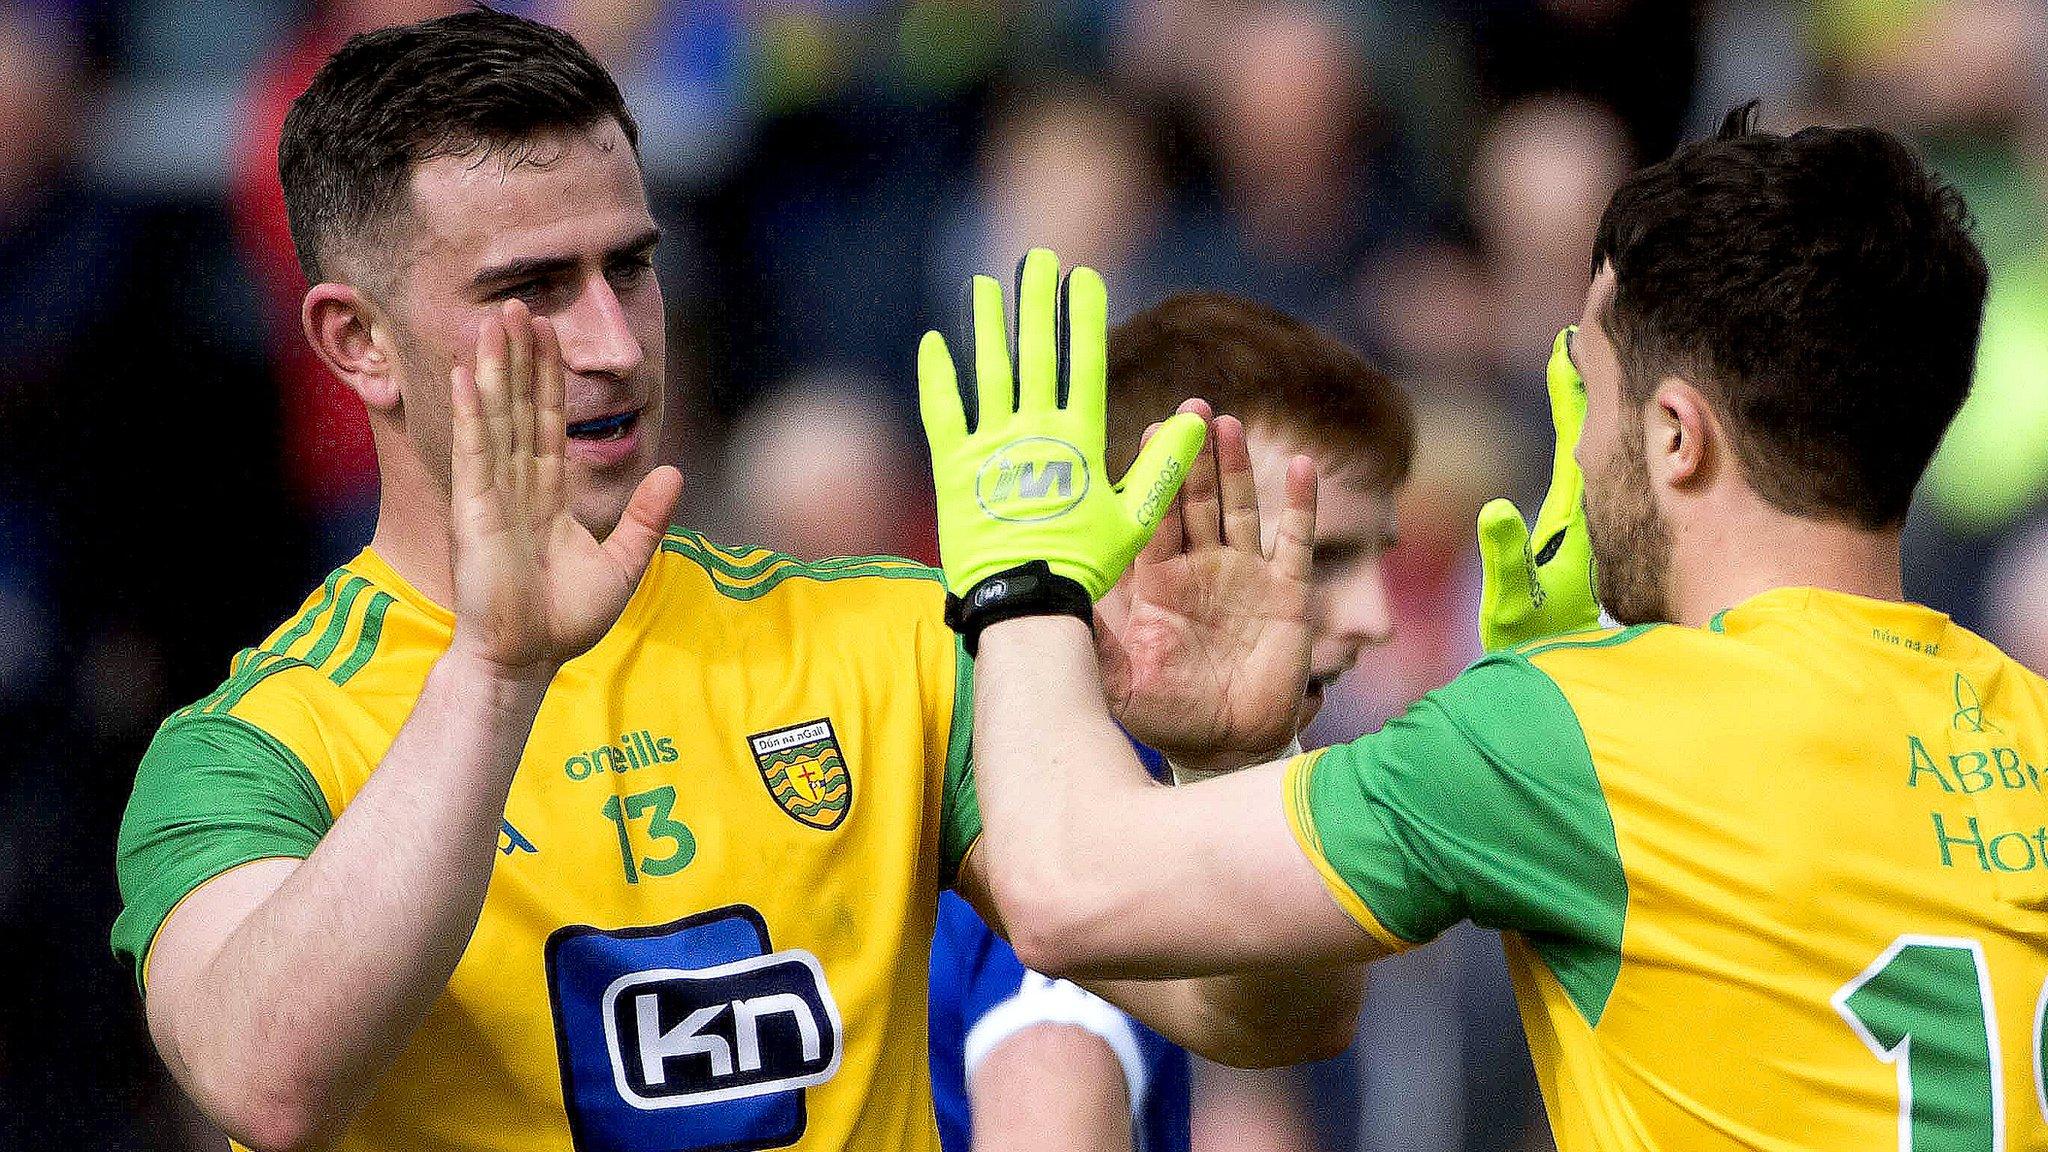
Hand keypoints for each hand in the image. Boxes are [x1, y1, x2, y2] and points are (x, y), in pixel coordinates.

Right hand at [447, 299, 682, 676]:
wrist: (526, 660)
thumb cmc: (565, 620)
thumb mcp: (623, 564)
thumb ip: (648, 517)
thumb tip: (675, 471)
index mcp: (546, 495)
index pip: (549, 423)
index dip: (549, 378)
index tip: (549, 333)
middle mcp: (515, 486)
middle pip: (519, 408)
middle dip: (519, 358)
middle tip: (517, 306)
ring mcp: (492, 495)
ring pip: (495, 418)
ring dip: (492, 369)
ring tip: (491, 322)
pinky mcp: (474, 511)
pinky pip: (474, 451)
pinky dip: (471, 412)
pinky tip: (463, 374)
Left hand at [917, 248, 1206, 599]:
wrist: (1023, 603)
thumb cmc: (1083, 566)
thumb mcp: (1134, 519)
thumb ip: (1163, 466)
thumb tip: (1195, 415)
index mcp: (1077, 440)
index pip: (1082, 363)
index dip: (1083, 316)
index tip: (1083, 277)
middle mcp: (1032, 432)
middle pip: (1034, 354)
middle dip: (1036, 302)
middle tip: (1036, 259)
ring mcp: (989, 447)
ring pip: (987, 372)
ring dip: (986, 325)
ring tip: (984, 284)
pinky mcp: (952, 469)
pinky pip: (941, 411)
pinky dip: (937, 375)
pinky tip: (932, 341)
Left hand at [1097, 402, 1318, 774]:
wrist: (1225, 748)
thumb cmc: (1165, 714)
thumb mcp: (1117, 681)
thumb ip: (1090, 643)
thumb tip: (1044, 607)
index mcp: (1157, 581)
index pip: (1152, 516)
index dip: (1152, 475)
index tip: (1148, 430)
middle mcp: (1199, 568)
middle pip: (1195, 498)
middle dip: (1193, 454)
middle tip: (1191, 407)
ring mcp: (1244, 576)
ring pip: (1240, 508)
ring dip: (1237, 467)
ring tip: (1230, 425)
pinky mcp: (1285, 593)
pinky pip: (1294, 541)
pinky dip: (1301, 505)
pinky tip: (1303, 467)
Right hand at [1476, 326, 1599, 651]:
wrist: (1572, 702)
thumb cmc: (1537, 661)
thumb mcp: (1511, 611)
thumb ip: (1503, 561)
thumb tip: (1497, 507)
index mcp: (1575, 522)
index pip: (1575, 439)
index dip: (1570, 390)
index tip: (1569, 338)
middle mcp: (1588, 521)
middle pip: (1591, 437)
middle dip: (1586, 386)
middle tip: (1585, 332)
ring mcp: (1588, 534)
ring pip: (1596, 458)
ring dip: (1588, 414)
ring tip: (1585, 370)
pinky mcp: (1585, 552)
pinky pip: (1589, 484)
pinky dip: (1584, 449)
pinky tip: (1584, 439)